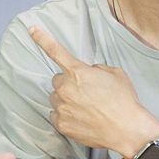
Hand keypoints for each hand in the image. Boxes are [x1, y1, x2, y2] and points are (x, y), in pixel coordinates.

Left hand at [30, 26, 158, 155]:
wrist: (126, 129)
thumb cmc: (124, 101)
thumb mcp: (115, 74)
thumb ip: (96, 69)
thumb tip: (89, 72)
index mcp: (78, 72)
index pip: (56, 51)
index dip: (42, 39)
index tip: (32, 29)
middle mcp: (66, 88)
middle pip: (58, 81)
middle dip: (69, 84)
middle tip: (86, 93)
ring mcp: (62, 107)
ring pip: (56, 99)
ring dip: (67, 100)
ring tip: (86, 108)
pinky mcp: (61, 124)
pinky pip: (56, 116)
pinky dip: (65, 116)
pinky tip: (81, 118)